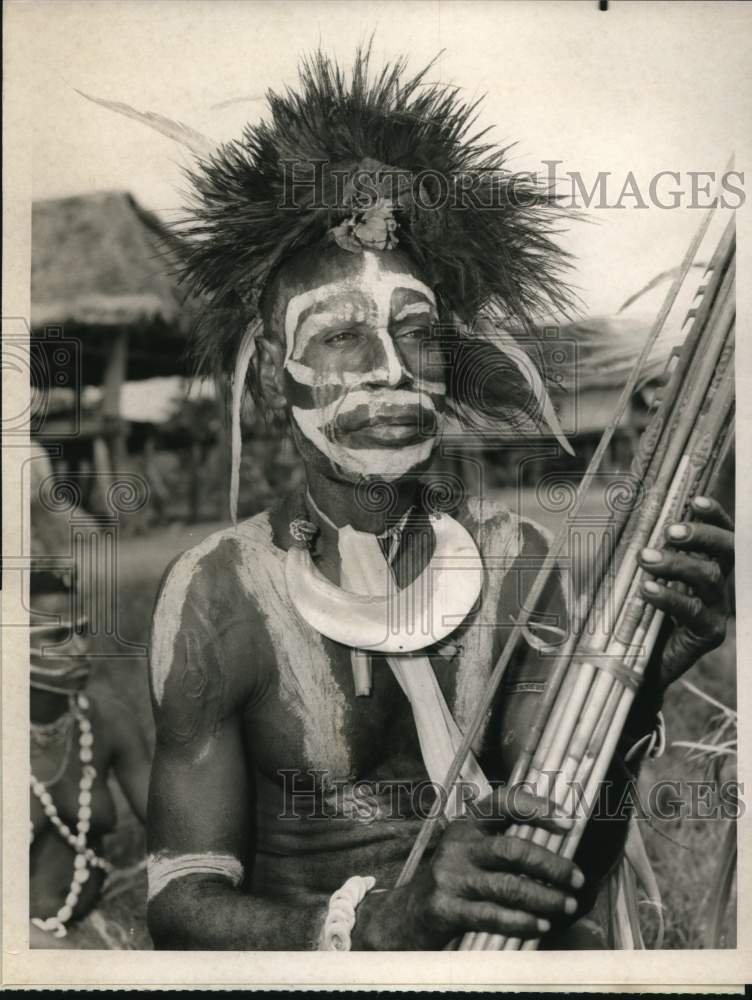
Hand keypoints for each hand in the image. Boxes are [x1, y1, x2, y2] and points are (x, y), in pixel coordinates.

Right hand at [353, 785, 583, 949]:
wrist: (405, 914)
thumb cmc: (452, 880)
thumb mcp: (469, 850)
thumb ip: (501, 843)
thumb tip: (557, 846)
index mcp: (467, 823)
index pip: (503, 802)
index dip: (536, 807)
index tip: (567, 820)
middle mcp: (458, 845)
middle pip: (512, 849)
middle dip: (551, 865)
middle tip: (577, 879)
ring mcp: (451, 876)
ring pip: (509, 885)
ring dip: (545, 897)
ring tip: (567, 905)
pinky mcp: (447, 908)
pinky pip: (493, 915)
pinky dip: (523, 921)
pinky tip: (541, 924)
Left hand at [639, 495, 733, 689]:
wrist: (636, 662)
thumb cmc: (638, 611)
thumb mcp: (639, 575)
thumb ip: (644, 553)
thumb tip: (626, 520)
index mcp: (706, 565)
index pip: (721, 534)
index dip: (714, 516)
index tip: (694, 501)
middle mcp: (718, 584)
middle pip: (727, 551)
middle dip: (702, 535)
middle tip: (671, 530)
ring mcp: (716, 609)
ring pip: (710, 577)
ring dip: (677, 563)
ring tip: (645, 559)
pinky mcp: (708, 633)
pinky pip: (694, 611)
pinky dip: (670, 596)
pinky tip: (648, 589)